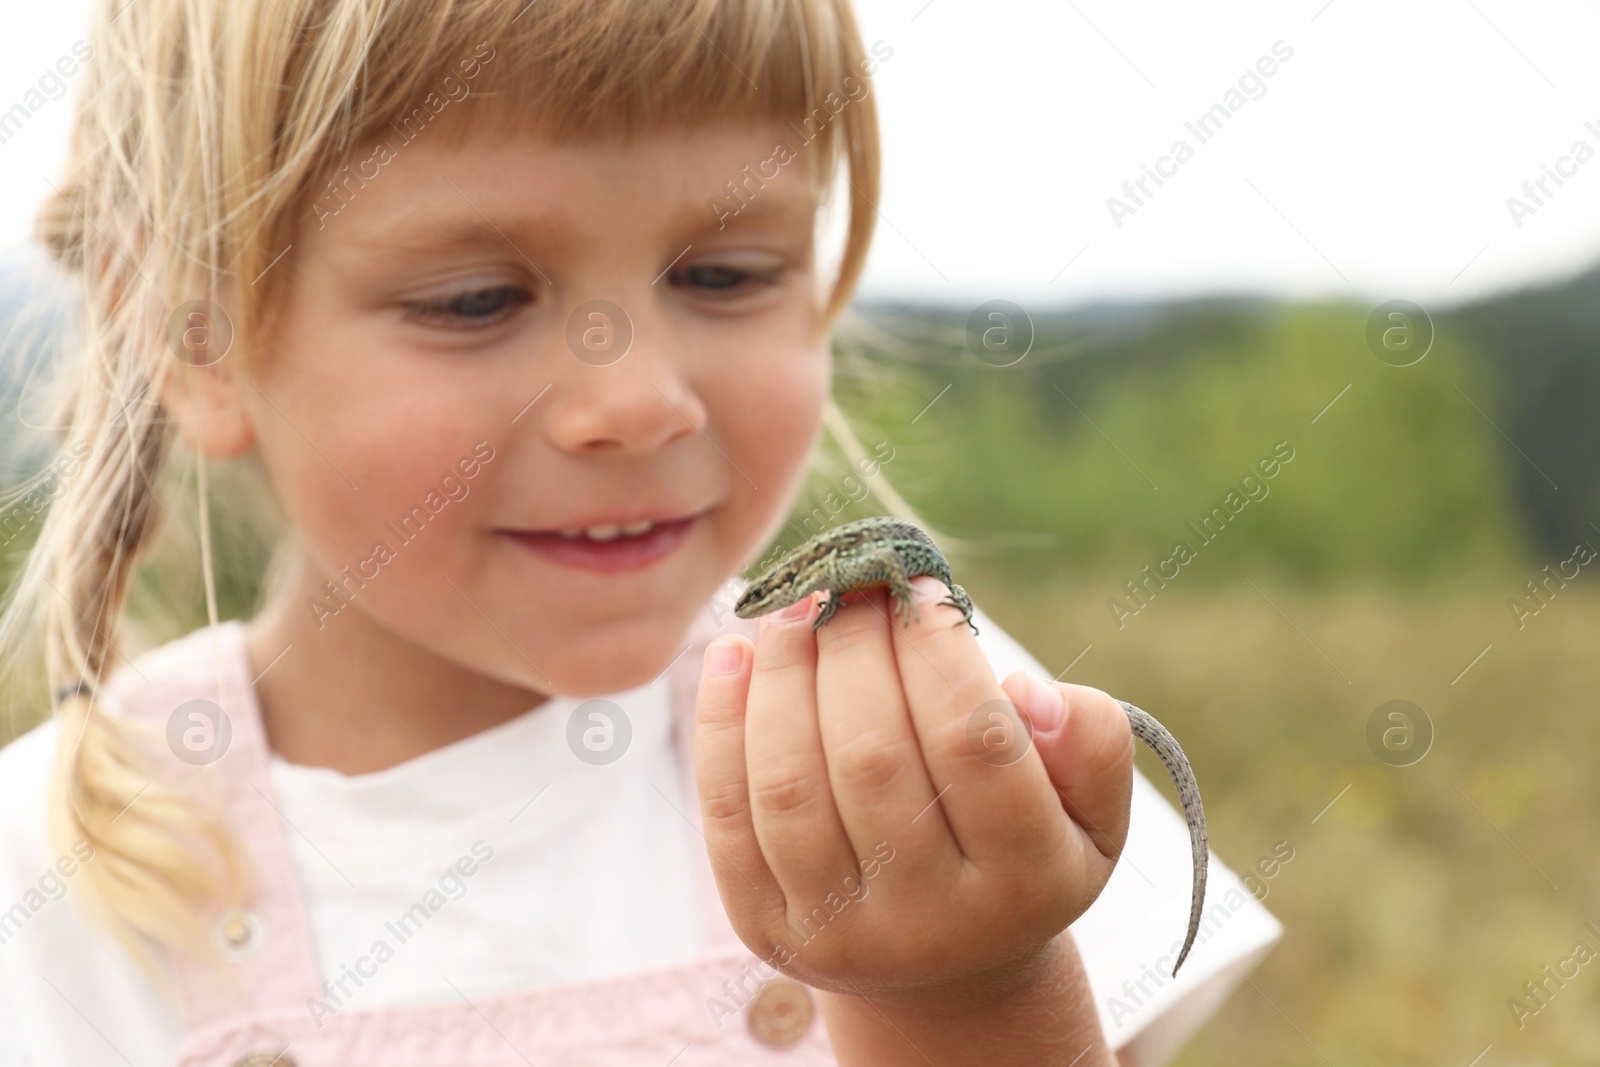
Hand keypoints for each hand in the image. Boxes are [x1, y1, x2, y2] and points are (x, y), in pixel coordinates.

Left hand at [694, 575, 1134, 1013]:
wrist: (949, 970)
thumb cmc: (1024, 850)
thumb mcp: (1094, 810)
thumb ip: (1091, 742)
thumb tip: (1020, 689)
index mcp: (1026, 881)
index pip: (975, 744)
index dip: (938, 649)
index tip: (919, 586)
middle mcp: (930, 920)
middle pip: (873, 757)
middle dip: (853, 647)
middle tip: (852, 583)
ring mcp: (839, 931)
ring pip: (790, 784)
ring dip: (782, 674)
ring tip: (795, 605)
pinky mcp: (766, 928)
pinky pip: (728, 817)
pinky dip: (720, 725)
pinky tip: (731, 653)